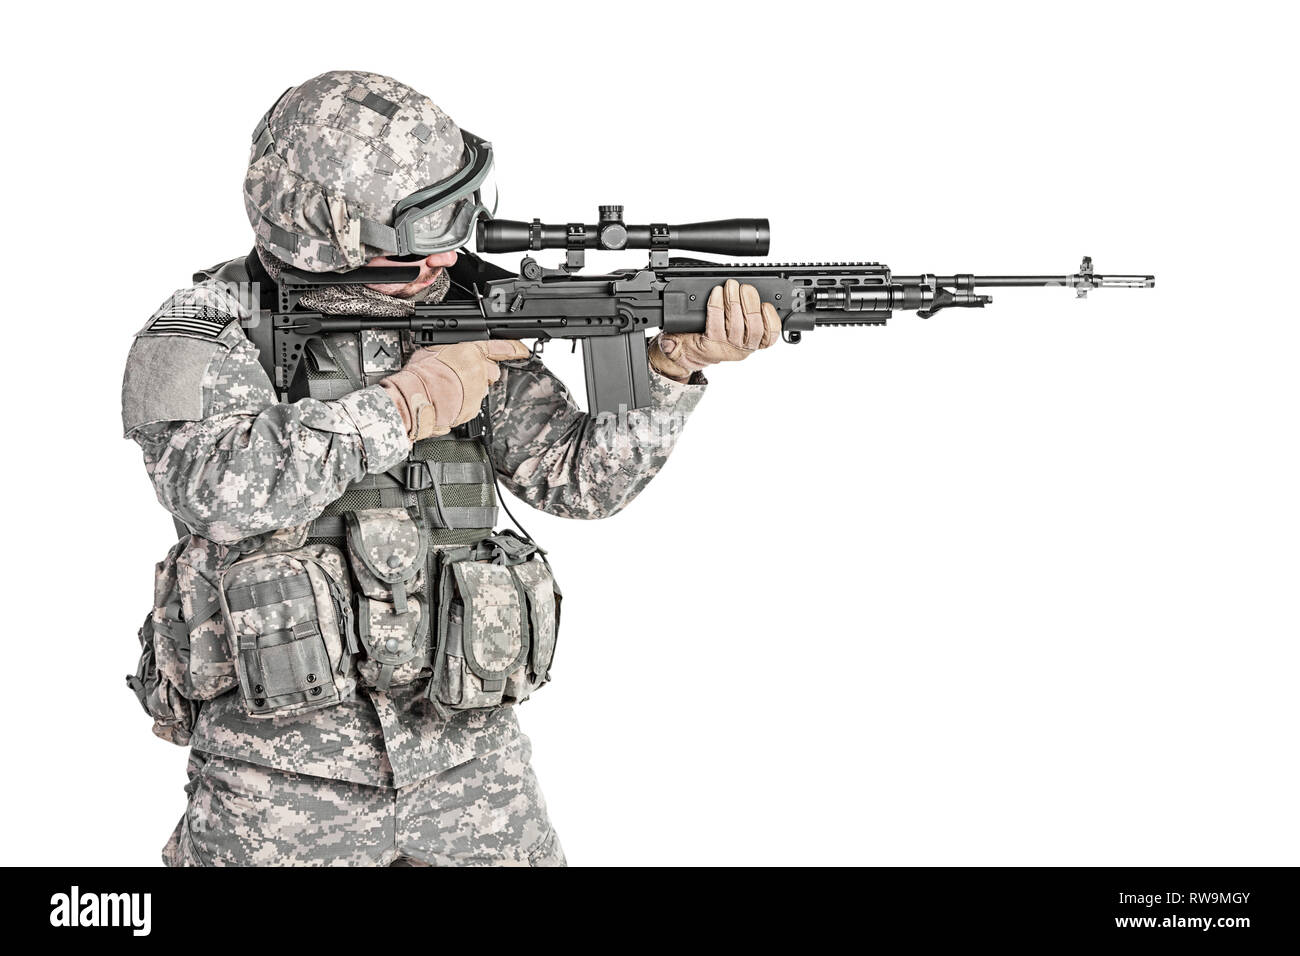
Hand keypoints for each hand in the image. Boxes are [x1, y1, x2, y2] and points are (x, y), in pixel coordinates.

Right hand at [380, 340, 529, 440]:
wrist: (415, 399)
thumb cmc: (420, 374)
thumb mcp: (434, 349)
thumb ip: (453, 350)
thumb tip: (454, 352)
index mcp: (471, 352)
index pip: (501, 348)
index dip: (514, 349)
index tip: (523, 351)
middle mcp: (479, 370)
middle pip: (492, 372)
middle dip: (483, 374)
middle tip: (461, 375)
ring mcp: (478, 391)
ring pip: (481, 390)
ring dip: (470, 390)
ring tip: (449, 390)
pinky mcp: (474, 409)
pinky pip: (473, 405)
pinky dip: (464, 404)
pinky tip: (449, 401)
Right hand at [647, 279, 780, 381]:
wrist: (704, 352)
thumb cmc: (693, 341)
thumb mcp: (676, 343)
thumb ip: (671, 343)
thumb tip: (668, 342)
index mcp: (711, 349)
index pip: (716, 329)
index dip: (717, 308)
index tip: (716, 291)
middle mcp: (731, 350)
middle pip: (738, 326)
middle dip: (734, 302)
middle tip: (731, 285)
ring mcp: (747, 346)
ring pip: (754, 327)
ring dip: (750, 305)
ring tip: (745, 289)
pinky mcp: (759, 341)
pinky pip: (770, 334)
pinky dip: (770, 319)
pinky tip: (765, 305)